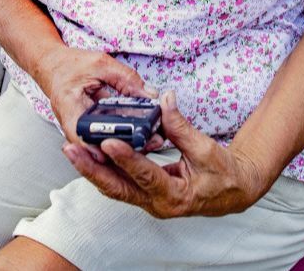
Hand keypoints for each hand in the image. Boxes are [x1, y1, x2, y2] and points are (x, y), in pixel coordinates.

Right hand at [35, 46, 161, 160]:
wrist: (53, 66)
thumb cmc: (70, 64)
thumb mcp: (101, 64)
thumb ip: (127, 79)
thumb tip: (150, 94)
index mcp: (68, 106)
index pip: (81, 134)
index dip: (101, 145)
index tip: (121, 146)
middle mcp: (72, 123)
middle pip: (97, 145)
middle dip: (123, 147)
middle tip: (148, 142)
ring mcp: (80, 130)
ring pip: (103, 146)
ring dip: (125, 145)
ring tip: (150, 140)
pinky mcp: (89, 130)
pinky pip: (105, 139)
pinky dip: (123, 138)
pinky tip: (141, 136)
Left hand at [62, 91, 264, 217]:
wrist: (232, 192)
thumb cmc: (223, 174)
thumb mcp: (205, 149)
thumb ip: (180, 126)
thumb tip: (164, 99)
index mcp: (176, 195)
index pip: (146, 175)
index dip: (127, 158)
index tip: (109, 141)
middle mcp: (157, 204)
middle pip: (117, 188)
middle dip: (92, 169)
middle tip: (71, 149)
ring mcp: (148, 202)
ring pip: (113, 187)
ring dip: (92, 169)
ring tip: (72, 150)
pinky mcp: (144, 195)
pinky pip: (119, 184)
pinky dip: (103, 169)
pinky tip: (89, 155)